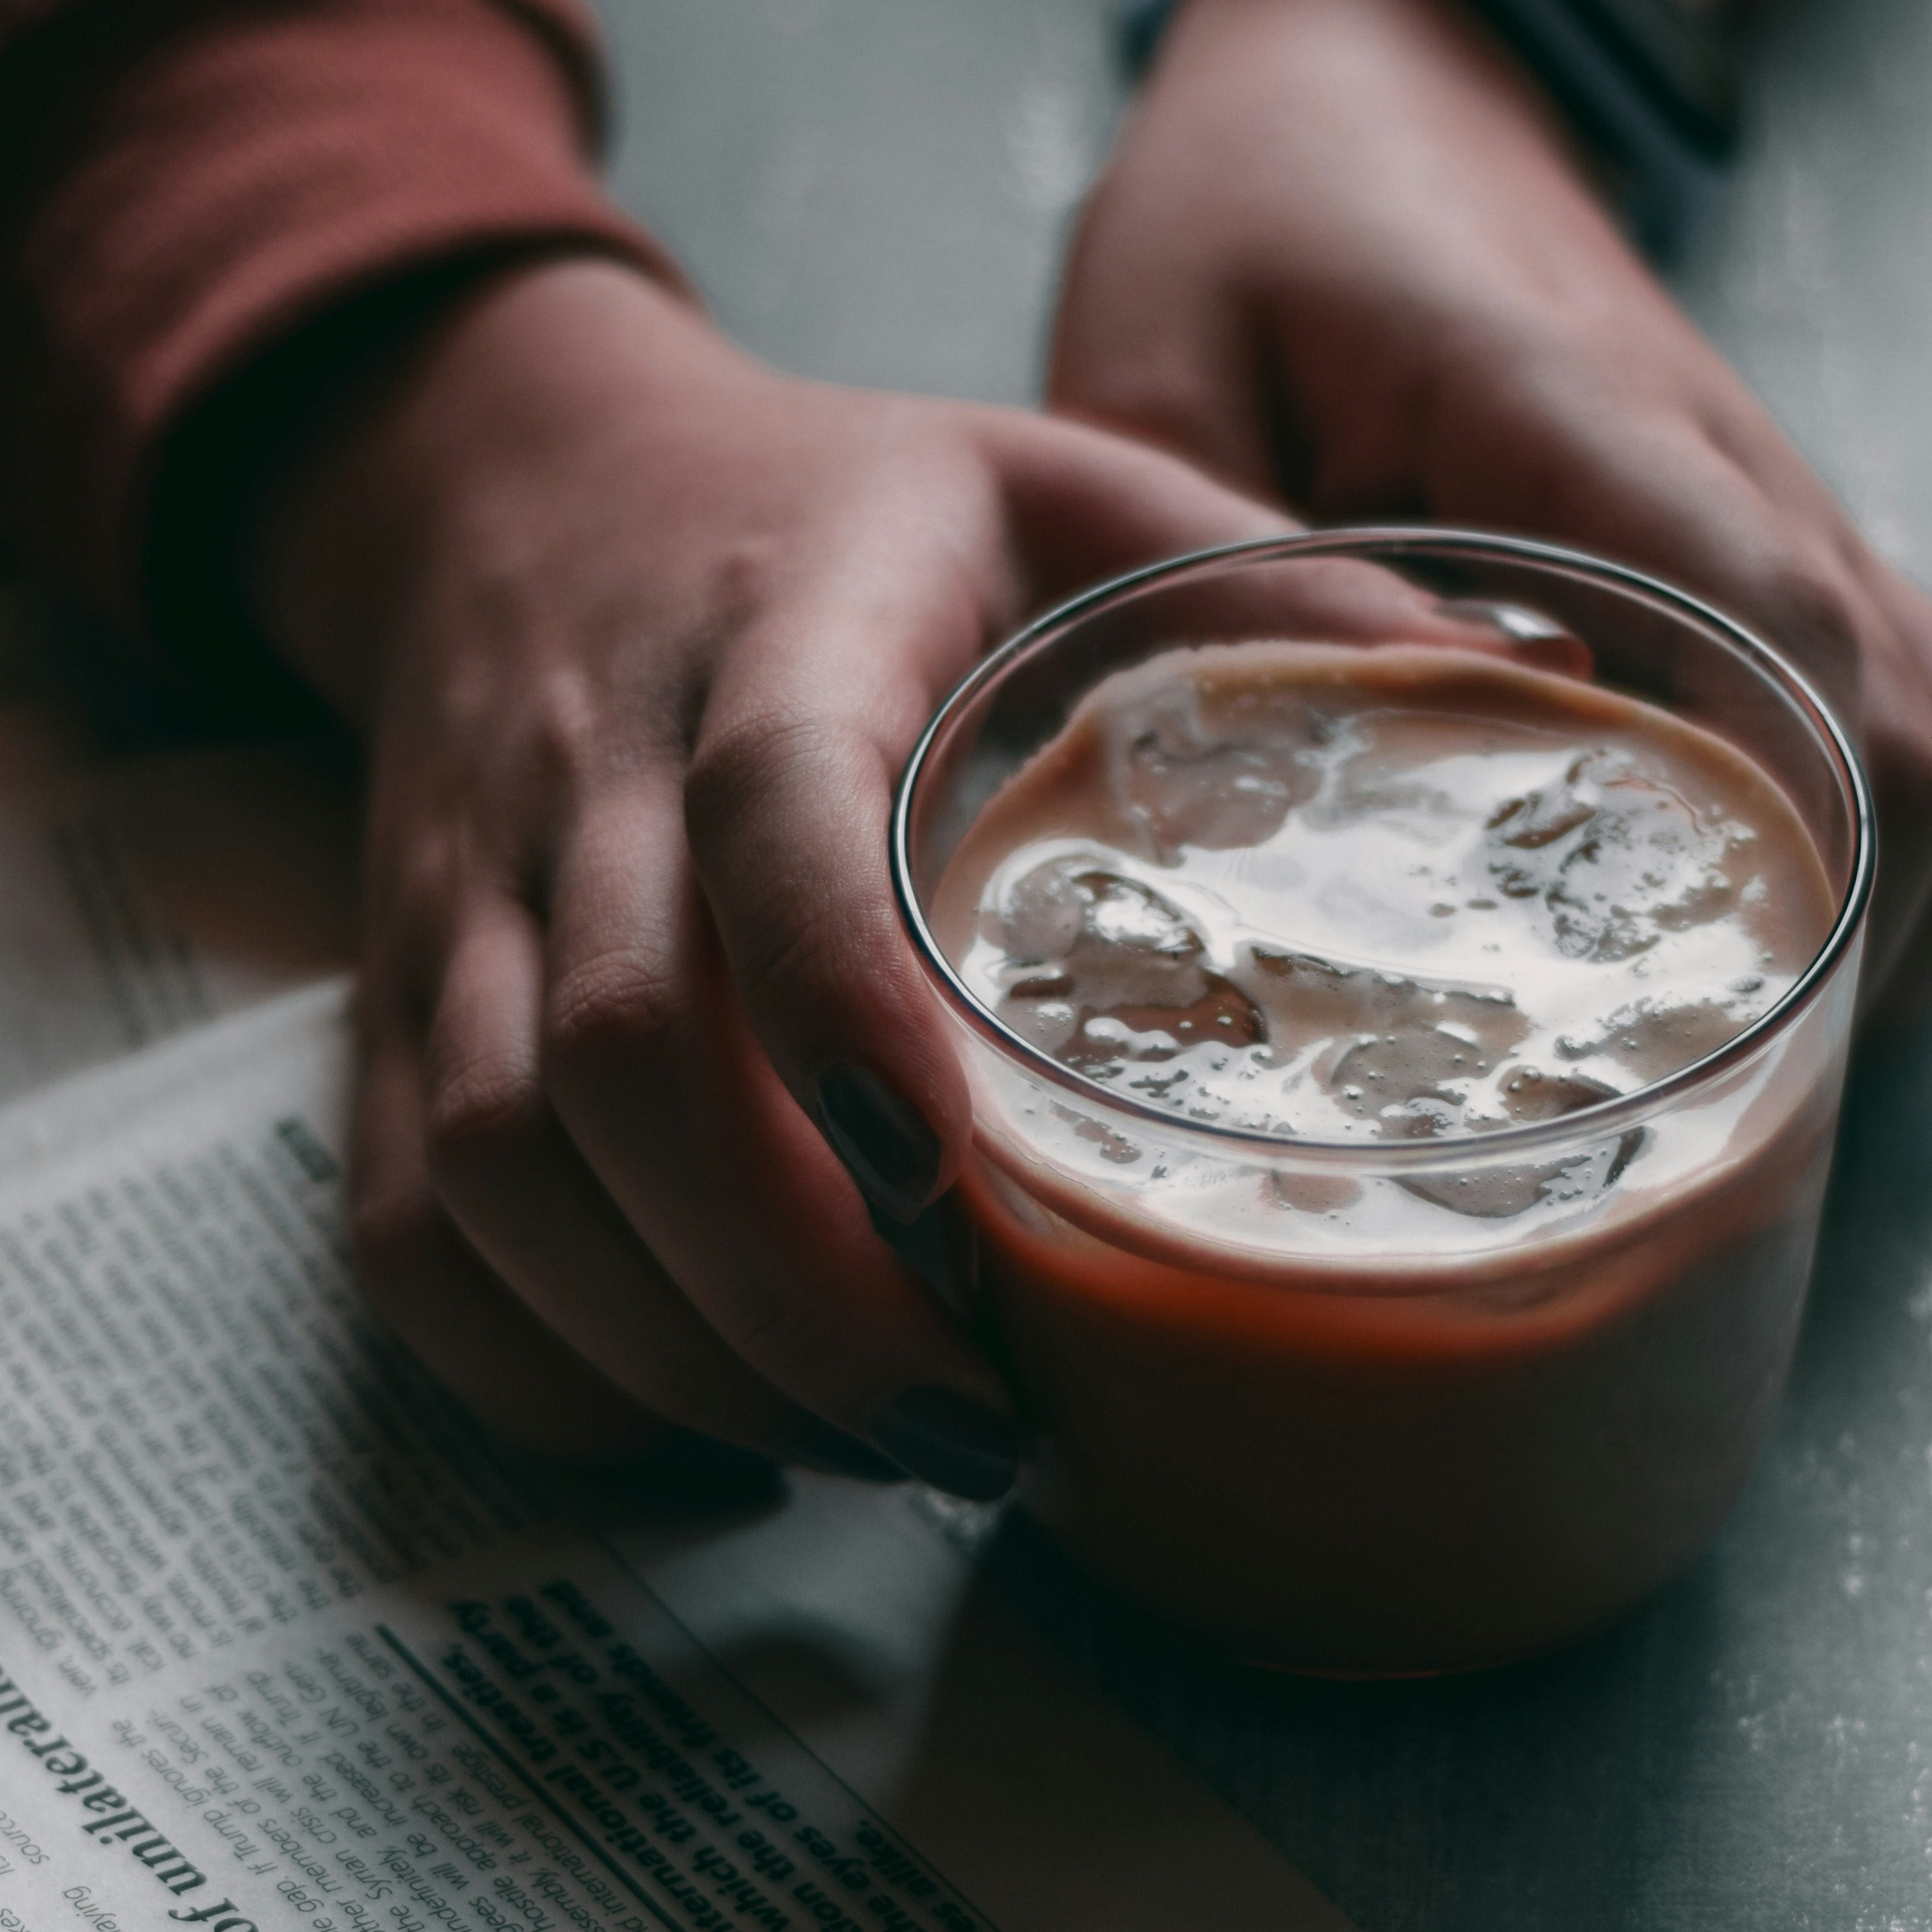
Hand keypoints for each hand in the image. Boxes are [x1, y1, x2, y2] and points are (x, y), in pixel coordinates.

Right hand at [254, 255, 1282, 1486]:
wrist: (508, 483)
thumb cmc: (838, 511)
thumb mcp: (1058, 483)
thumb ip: (1269, 585)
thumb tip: (1536, 694)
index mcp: (773, 625)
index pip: (765, 817)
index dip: (836, 1002)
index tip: (957, 1179)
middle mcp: (579, 773)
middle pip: (614, 1066)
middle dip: (794, 1286)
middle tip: (979, 1425)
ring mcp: (459, 906)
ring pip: (495, 1177)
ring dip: (681, 1354)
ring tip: (874, 1448)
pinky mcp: (395, 1013)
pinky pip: (409, 1240)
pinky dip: (542, 1381)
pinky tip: (707, 1444)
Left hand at [1048, 0, 1931, 1029]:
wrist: (1374, 66)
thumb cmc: (1253, 216)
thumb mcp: (1150, 367)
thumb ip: (1194, 575)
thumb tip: (1266, 794)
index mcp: (1578, 420)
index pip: (1775, 638)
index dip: (1777, 841)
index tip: (1690, 1007)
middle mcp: (1732, 470)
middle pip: (1922, 741)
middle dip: (1841, 946)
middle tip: (1681, 1096)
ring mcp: (1786, 508)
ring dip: (1894, 911)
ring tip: (1733, 1050)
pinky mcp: (1785, 546)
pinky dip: (1898, 846)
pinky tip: (1761, 937)